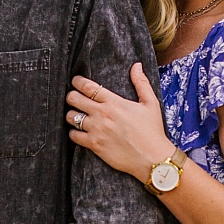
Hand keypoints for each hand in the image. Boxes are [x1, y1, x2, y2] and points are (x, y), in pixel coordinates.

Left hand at [66, 64, 175, 182]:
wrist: (152, 158)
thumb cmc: (152, 131)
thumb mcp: (150, 104)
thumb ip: (141, 83)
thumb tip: (136, 65)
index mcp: (114, 102)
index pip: (87, 87)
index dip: (77, 82)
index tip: (75, 81)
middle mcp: (102, 114)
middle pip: (74, 99)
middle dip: (71, 96)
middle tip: (74, 98)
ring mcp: (96, 130)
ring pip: (71, 117)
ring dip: (72, 115)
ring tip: (77, 115)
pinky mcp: (94, 145)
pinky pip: (74, 136)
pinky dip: (74, 133)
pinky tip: (80, 132)